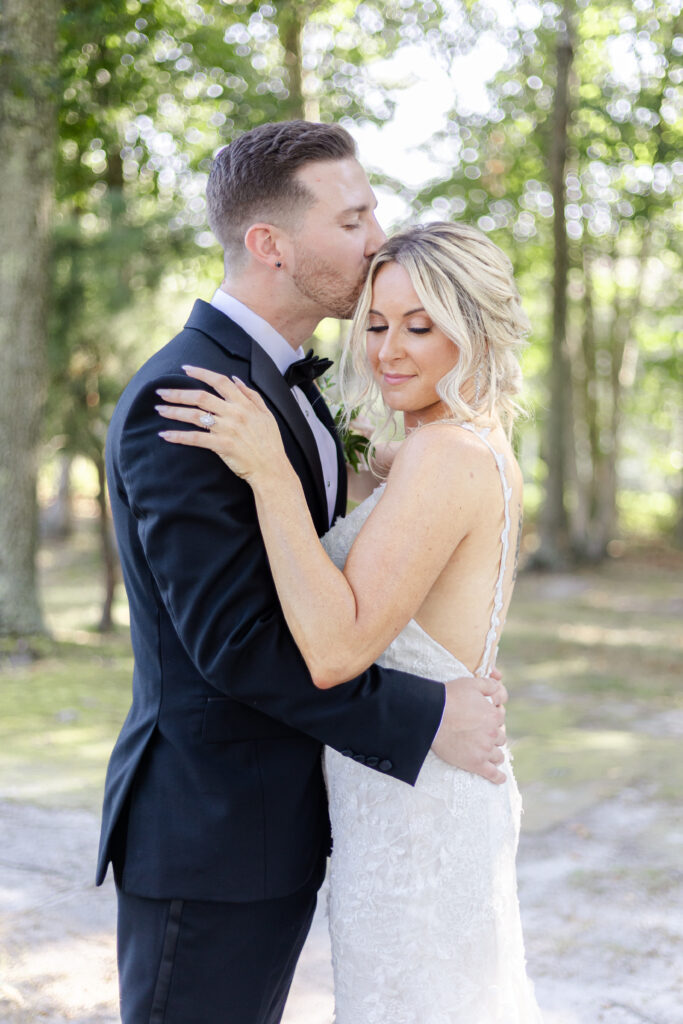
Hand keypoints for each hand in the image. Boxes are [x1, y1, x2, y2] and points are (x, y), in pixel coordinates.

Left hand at [156, 366, 286, 483]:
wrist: (272, 469)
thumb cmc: (270, 444)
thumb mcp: (267, 415)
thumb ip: (251, 395)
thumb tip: (236, 379)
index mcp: (244, 404)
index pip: (220, 381)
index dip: (201, 372)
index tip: (185, 369)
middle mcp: (234, 413)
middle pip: (201, 397)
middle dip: (178, 393)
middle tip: (161, 392)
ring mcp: (227, 429)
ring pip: (195, 415)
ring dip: (174, 411)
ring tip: (159, 409)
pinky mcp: (221, 446)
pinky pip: (195, 438)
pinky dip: (178, 436)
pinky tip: (165, 434)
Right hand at [431, 673, 507, 783]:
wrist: (431, 715)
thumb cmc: (449, 697)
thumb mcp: (471, 684)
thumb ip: (490, 684)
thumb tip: (500, 686)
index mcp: (494, 715)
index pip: (500, 717)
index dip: (493, 716)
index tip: (484, 717)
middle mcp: (492, 734)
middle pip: (500, 737)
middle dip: (493, 735)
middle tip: (481, 734)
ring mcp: (485, 750)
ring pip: (498, 755)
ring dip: (494, 753)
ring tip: (488, 753)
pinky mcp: (475, 764)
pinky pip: (492, 774)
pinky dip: (497, 777)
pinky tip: (500, 778)